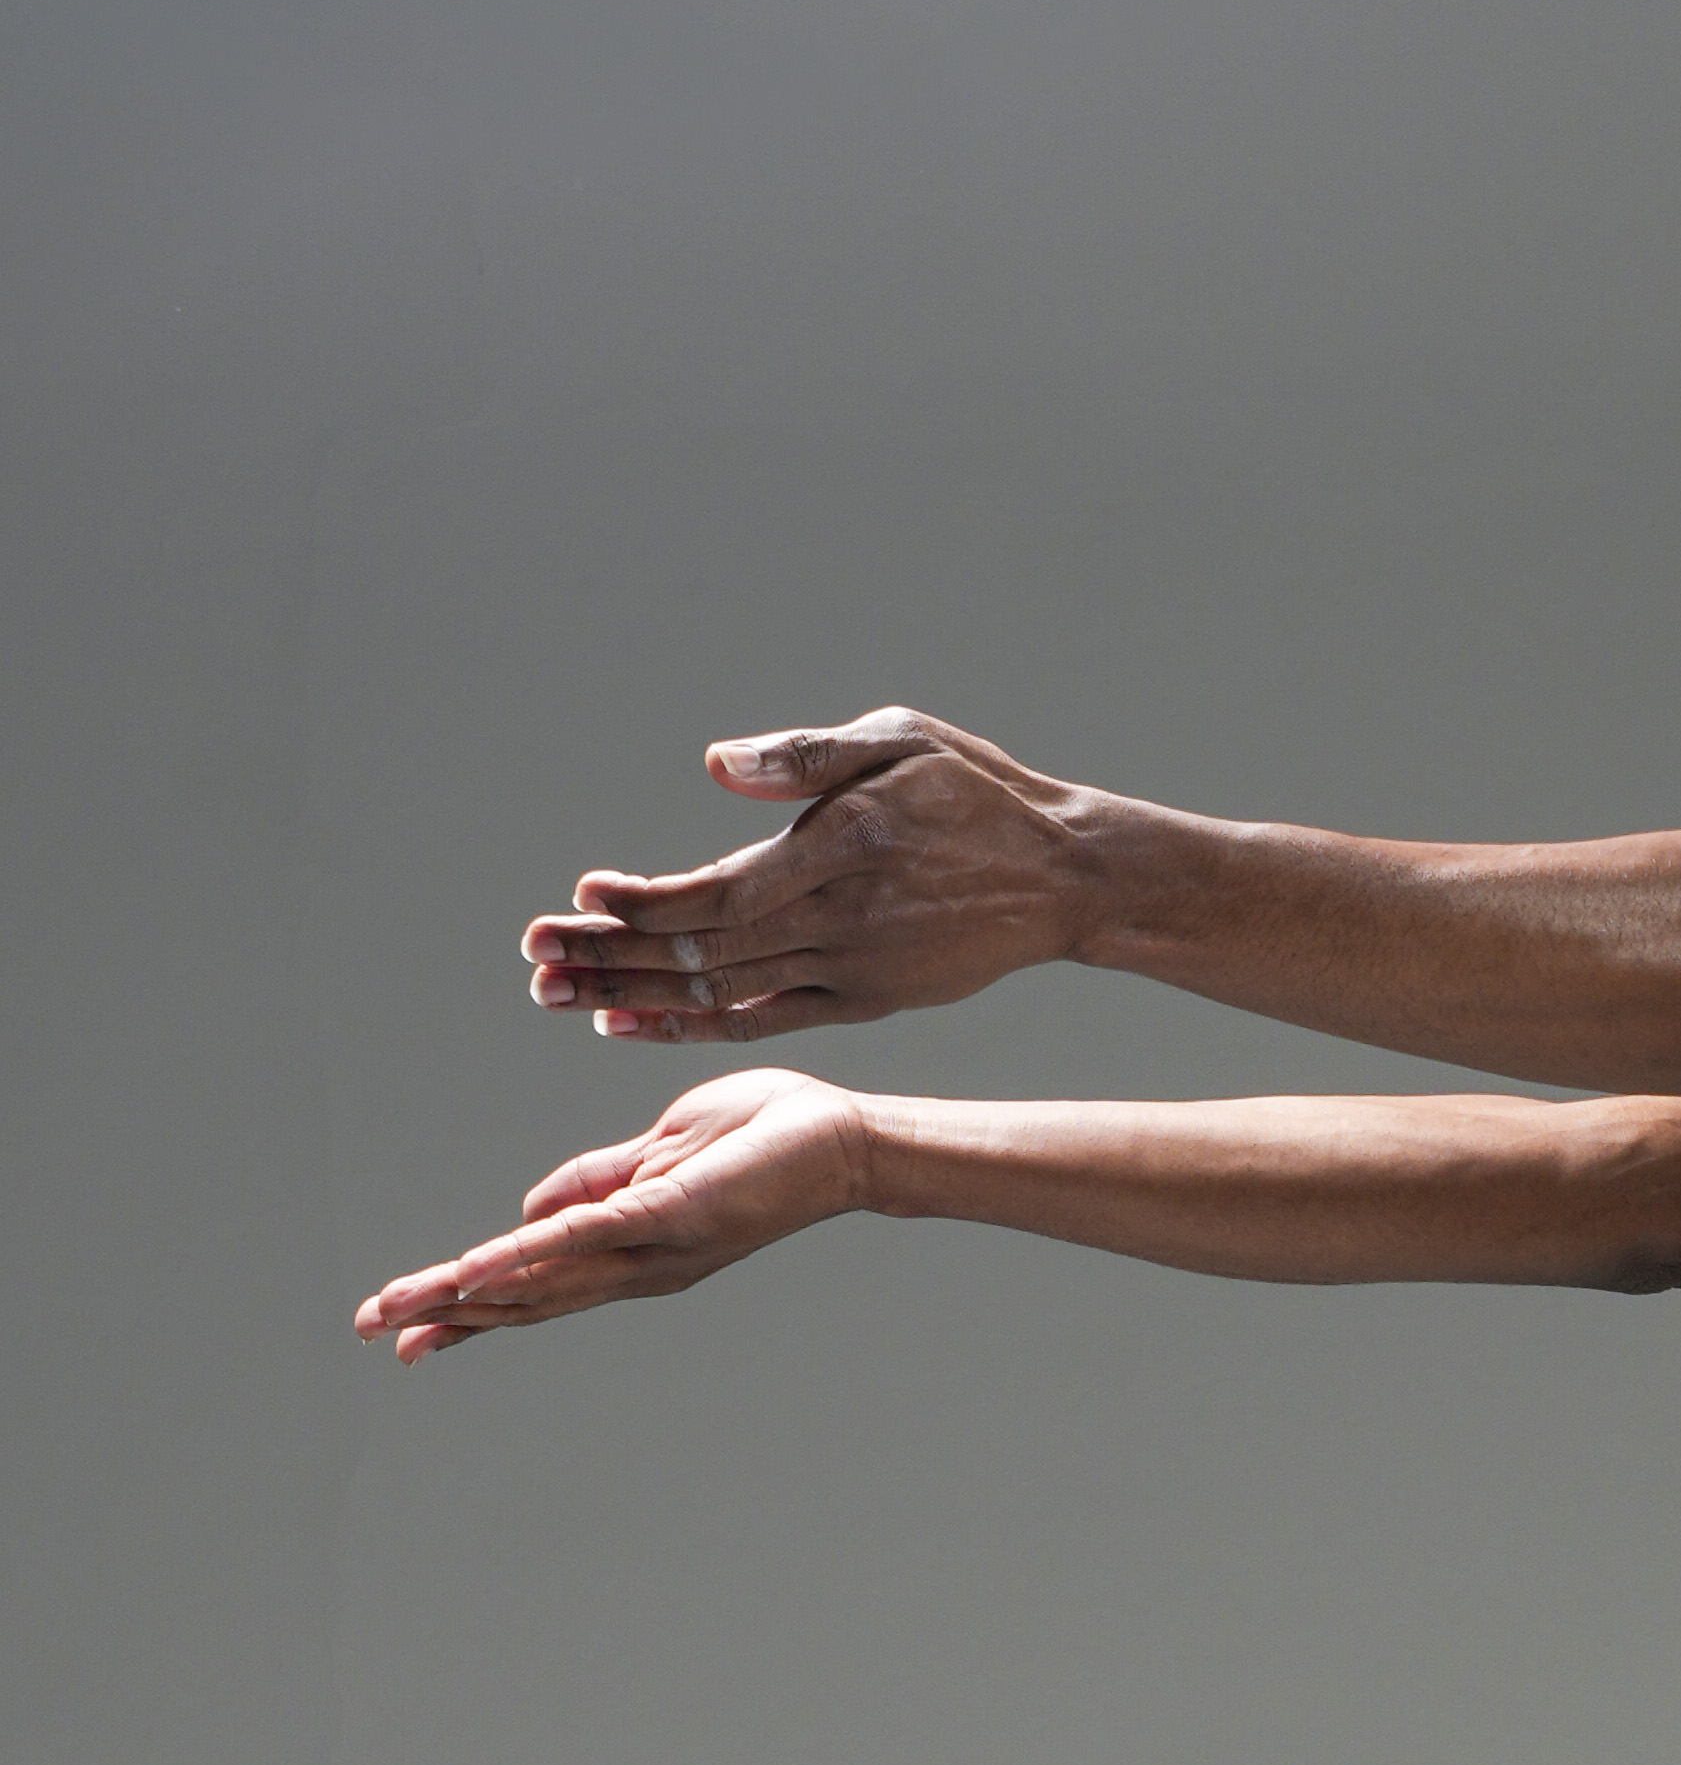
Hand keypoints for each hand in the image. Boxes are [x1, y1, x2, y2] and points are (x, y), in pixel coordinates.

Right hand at [354, 1068, 870, 1362]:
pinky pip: (586, 1236)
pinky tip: (476, 1270)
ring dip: (465, 1295)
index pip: (536, 1286)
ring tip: (401, 1310)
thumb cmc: (761, 1139)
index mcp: (630, 1250)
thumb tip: (528, 1214)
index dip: (470, 1306)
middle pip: (526, 1298)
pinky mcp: (672, 1212)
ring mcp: (653, 1245)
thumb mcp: (658, 1155)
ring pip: (543, 1278)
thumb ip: (594, 1182)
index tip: (407, 1330)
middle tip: (375, 1334)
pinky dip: (527, 1254)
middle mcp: (637, 1265)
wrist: (840, 1140)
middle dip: (447, 1315)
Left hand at [519, 706, 1084, 1040]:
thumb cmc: (978, 792)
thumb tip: (717, 766)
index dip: (645, 903)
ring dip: (634, 994)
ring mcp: (852, 973)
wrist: (1064, 878)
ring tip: (557, 993)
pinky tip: (631, 1020)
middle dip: (610, 955)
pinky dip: (693, 1027)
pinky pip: (762, 1023)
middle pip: (703, 954)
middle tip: (532, 959)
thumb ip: (806, 754)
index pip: (718, 893)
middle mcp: (841, 924)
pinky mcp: (865, 1002)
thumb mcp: (903, 737)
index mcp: (843, 851)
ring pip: (723, 996)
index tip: (581, 897)